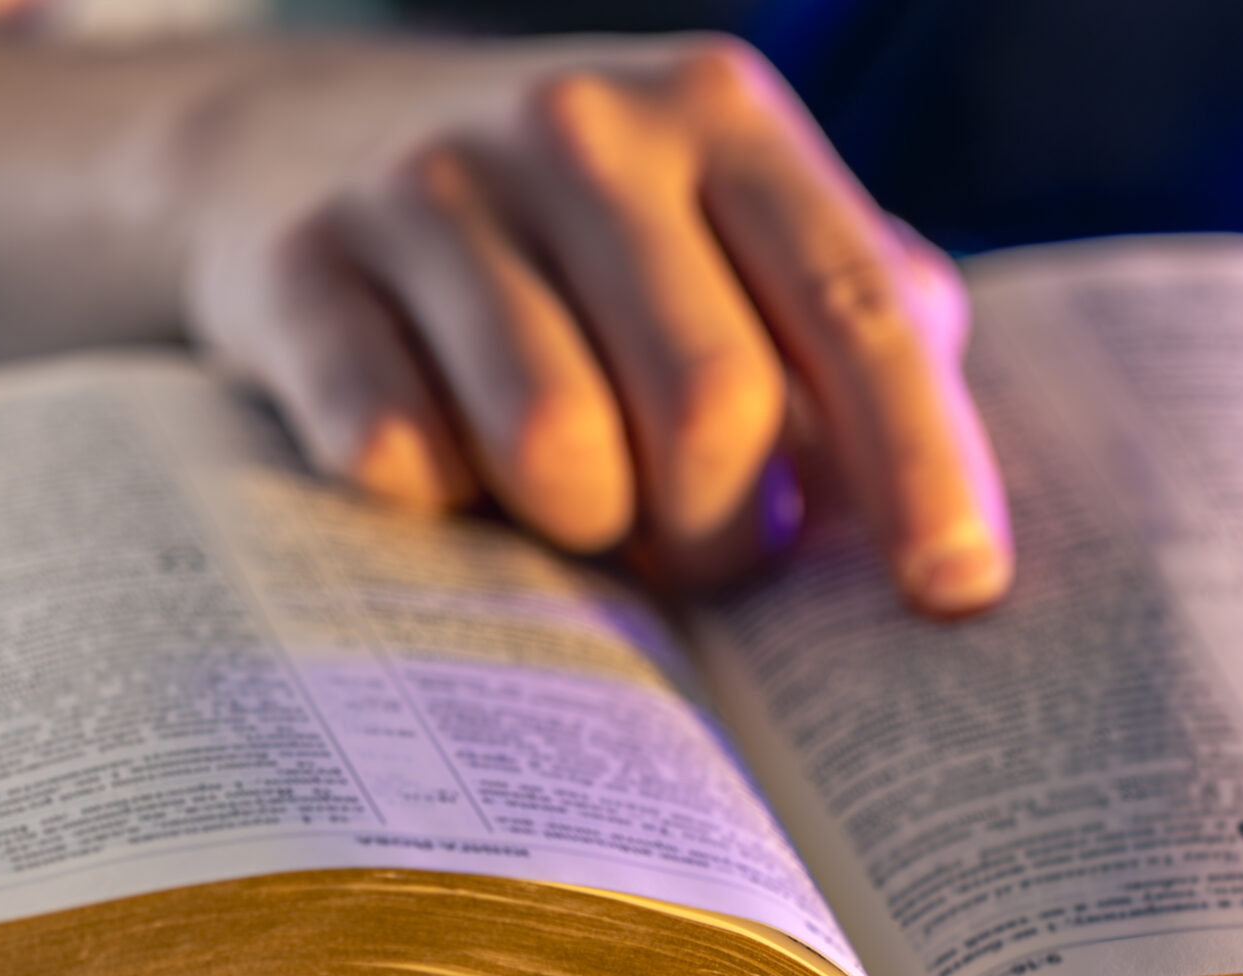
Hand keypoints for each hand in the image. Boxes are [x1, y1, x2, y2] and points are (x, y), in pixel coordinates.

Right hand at [181, 35, 1013, 613]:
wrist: (286, 140)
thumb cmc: (569, 236)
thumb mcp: (721, 227)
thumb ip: (848, 327)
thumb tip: (947, 497)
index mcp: (719, 116)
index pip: (856, 308)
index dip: (923, 463)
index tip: (956, 593)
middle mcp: (580, 127)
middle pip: (711, 404)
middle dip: (720, 532)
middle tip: (695, 557)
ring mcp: (428, 188)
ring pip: (553, 448)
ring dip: (579, 531)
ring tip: (569, 507)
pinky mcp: (299, 269)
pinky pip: (397, 459)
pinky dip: (435, 506)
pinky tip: (433, 467)